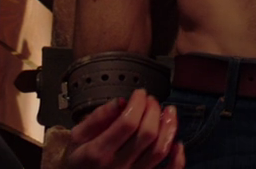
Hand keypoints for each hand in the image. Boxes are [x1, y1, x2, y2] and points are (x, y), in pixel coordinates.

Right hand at [65, 89, 184, 168]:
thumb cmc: (79, 160)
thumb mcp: (78, 136)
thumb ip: (98, 118)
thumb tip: (121, 102)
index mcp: (98, 152)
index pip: (128, 123)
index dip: (139, 103)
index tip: (140, 93)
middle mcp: (118, 166)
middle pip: (147, 134)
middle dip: (154, 110)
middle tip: (151, 100)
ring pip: (160, 150)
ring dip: (169, 127)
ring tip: (168, 112)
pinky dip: (178, 158)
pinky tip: (177, 143)